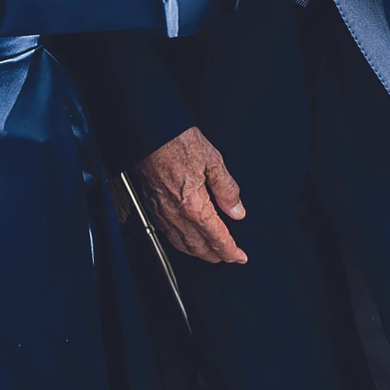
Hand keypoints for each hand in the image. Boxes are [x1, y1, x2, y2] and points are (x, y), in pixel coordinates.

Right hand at [136, 127, 246, 263]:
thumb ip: (227, 190)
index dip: (231, 251)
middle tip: (229, 257)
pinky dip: (180, 243)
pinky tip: (185, 239)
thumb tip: (237, 210)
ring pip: (181, 244)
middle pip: (199, 247)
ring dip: (198, 253)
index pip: (217, 238)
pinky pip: (167, 234)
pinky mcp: (151, 206)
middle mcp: (176, 214)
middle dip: (216, 256)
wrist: (149, 132)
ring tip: (210, 253)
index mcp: (194, 205)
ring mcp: (161, 212)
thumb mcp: (213, 161)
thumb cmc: (176, 141)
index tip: (240, 257)